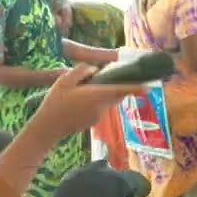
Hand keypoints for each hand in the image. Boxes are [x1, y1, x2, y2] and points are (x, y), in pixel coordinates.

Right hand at [31, 65, 145, 135]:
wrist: (48, 128)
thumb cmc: (55, 102)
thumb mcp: (64, 81)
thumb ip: (82, 72)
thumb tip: (95, 69)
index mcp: (95, 95)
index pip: (120, 90)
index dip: (135, 88)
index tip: (148, 87)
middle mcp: (100, 107)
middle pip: (115, 95)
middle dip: (117, 87)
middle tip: (110, 77)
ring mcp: (97, 116)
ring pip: (107, 101)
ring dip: (103, 93)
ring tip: (85, 87)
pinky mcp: (93, 122)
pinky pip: (99, 108)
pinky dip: (96, 101)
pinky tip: (79, 100)